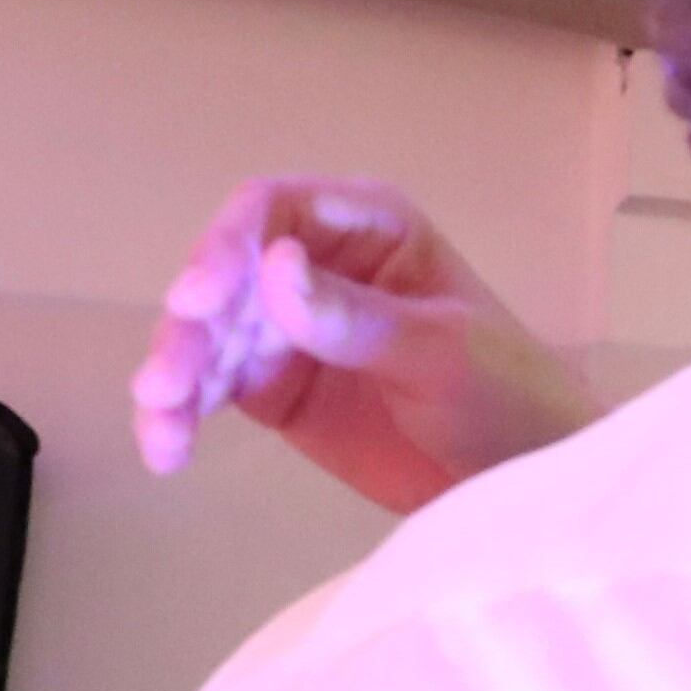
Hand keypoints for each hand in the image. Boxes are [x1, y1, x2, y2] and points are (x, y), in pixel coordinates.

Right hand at [131, 179, 600, 513]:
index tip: (199, 300)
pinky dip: (180, 415)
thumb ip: (356, 317)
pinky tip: (167, 450)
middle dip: (190, 327)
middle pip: (226, 275)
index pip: (276, 210)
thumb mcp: (441, 352)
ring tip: (163, 426)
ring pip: (207, 334)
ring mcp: (289, 326)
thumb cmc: (509, 397)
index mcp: (371, 228)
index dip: (226, 247)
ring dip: (174, 374)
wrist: (526, 480)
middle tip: (167, 381)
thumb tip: (274, 268)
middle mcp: (318, 264)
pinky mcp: (274, 386)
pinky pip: (211, 387)